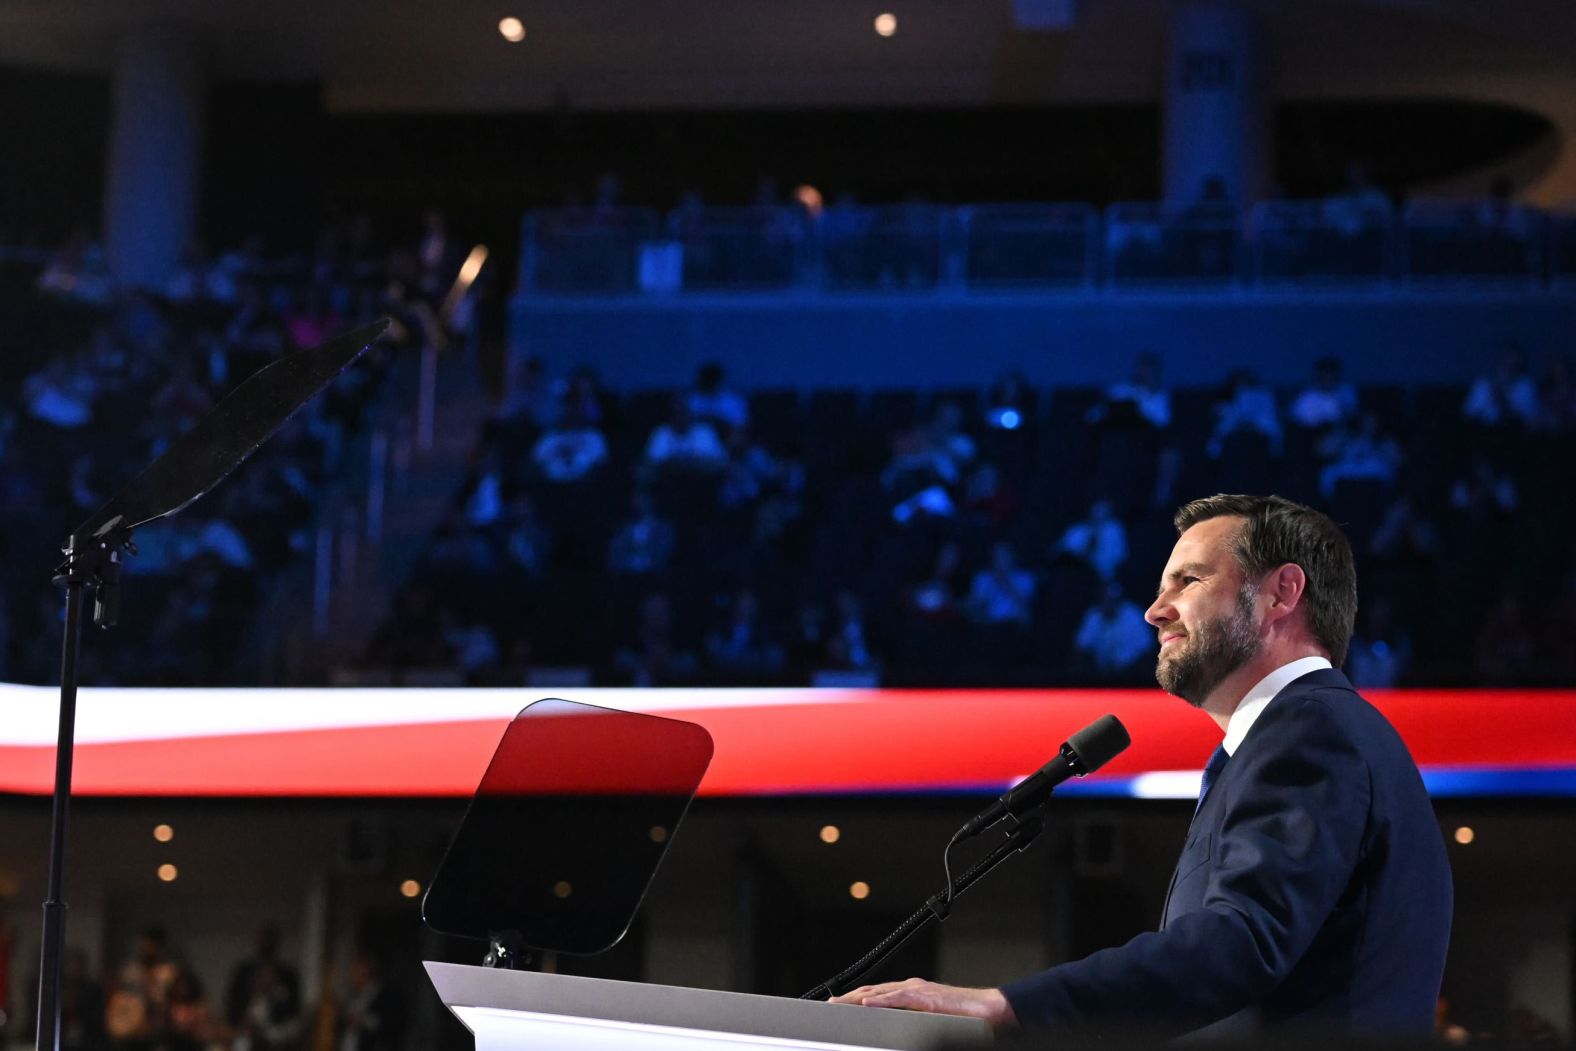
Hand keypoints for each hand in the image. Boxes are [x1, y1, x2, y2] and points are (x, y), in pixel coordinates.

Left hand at [829, 978, 1016, 1027]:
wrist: (990, 1010)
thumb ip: (912, 1022)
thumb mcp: (930, 1021)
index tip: (836, 1006)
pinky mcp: (928, 997)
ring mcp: (919, 990)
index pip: (876, 994)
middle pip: (872, 991)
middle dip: (848, 998)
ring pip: (881, 992)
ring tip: (838, 1003)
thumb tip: (895, 1032)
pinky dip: (882, 1000)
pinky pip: (900, 997)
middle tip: (828, 1005)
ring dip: (857, 997)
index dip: (854, 999)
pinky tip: (867, 1003)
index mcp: (911, 994)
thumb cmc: (964, 1017)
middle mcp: (911, 988)